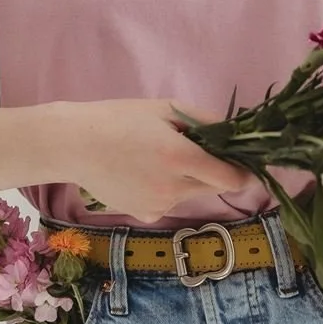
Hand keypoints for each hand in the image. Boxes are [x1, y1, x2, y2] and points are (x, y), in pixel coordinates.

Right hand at [66, 98, 248, 222]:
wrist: (75, 145)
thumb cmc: (121, 119)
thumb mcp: (166, 108)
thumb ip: (205, 120)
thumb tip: (237, 134)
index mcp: (180, 156)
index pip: (231, 178)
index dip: (244, 172)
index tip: (247, 163)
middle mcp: (173, 187)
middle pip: (213, 187)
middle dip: (213, 172)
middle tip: (194, 152)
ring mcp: (159, 206)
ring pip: (190, 195)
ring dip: (187, 180)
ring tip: (157, 160)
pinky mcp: (146, 216)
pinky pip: (169, 204)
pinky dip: (165, 191)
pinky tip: (142, 175)